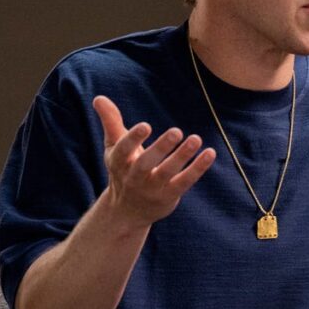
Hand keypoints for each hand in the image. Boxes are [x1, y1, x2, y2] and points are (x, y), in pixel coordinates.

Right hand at [93, 95, 214, 226]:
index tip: (145, 125)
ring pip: (167, 173)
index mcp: (119, 163)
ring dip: (182, 156)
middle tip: (176, 131)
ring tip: (196, 139)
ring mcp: (152, 189)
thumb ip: (110, 122)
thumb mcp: (114, 147)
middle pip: (145, 163)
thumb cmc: (123, 169)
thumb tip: (99, 98)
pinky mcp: (169, 196)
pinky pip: (185, 182)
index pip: (123, 151)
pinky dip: (198, 168)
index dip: (133, 139)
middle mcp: (134, 177)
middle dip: (160, 148)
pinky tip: (210, 153)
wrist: (127, 211)